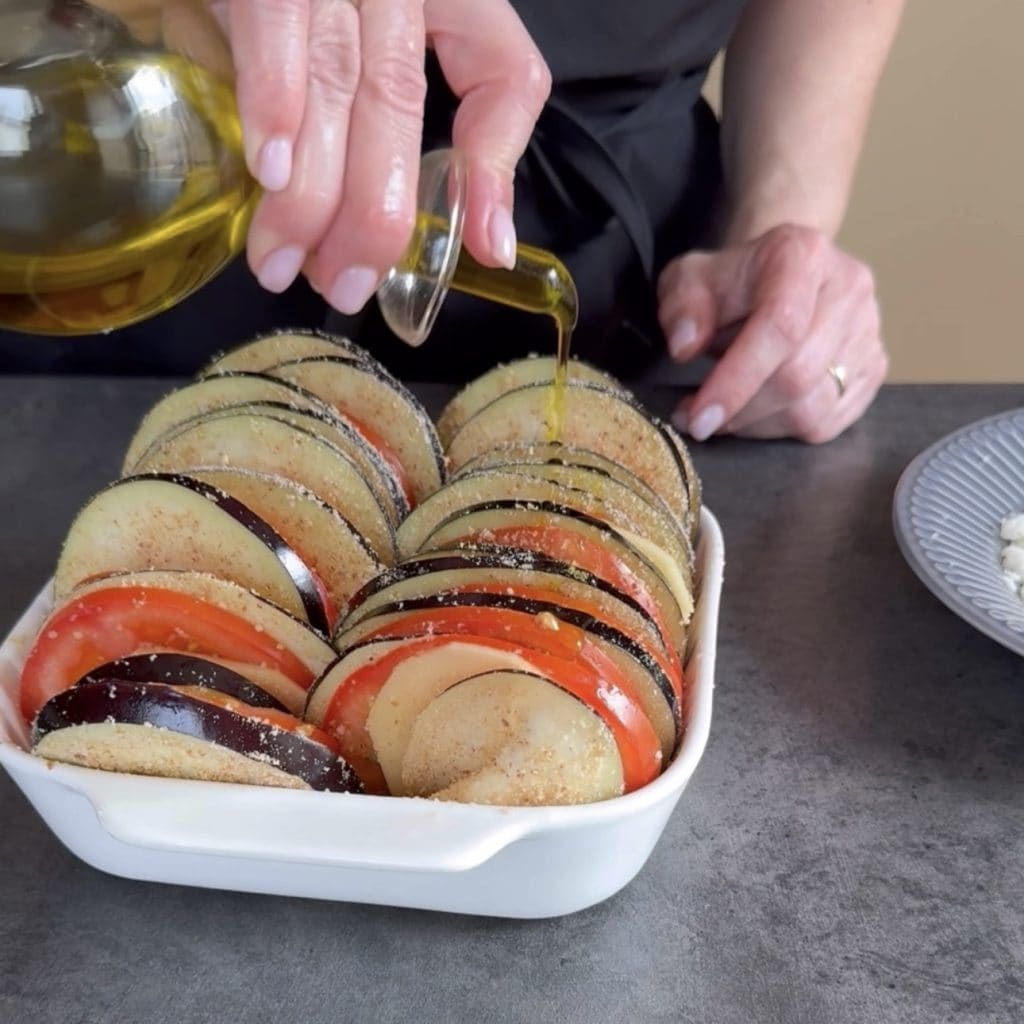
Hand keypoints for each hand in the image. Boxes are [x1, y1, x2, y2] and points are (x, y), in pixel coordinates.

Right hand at [221, 0, 549, 313]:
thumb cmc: (290, 12)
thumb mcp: (378, 59)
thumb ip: (447, 135)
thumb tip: (491, 246)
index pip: (505, 72)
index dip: (498, 164)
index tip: (485, 249)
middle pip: (397, 98)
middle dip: (371, 211)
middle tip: (342, 288)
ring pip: (338, 81)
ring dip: (313, 192)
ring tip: (282, 263)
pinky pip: (274, 24)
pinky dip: (274, 103)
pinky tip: (271, 172)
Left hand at [657, 225, 888, 442]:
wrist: (775, 277)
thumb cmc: (730, 283)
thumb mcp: (689, 280)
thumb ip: (681, 307)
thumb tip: (686, 346)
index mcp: (803, 255)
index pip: (780, 327)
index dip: (737, 380)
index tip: (698, 417)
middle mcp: (849, 287)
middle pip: (799, 375)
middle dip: (740, 411)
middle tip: (696, 419)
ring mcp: (870, 329)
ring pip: (814, 408)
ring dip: (757, 425)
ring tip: (724, 414)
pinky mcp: (875, 366)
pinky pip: (828, 422)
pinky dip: (782, 429)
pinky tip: (757, 413)